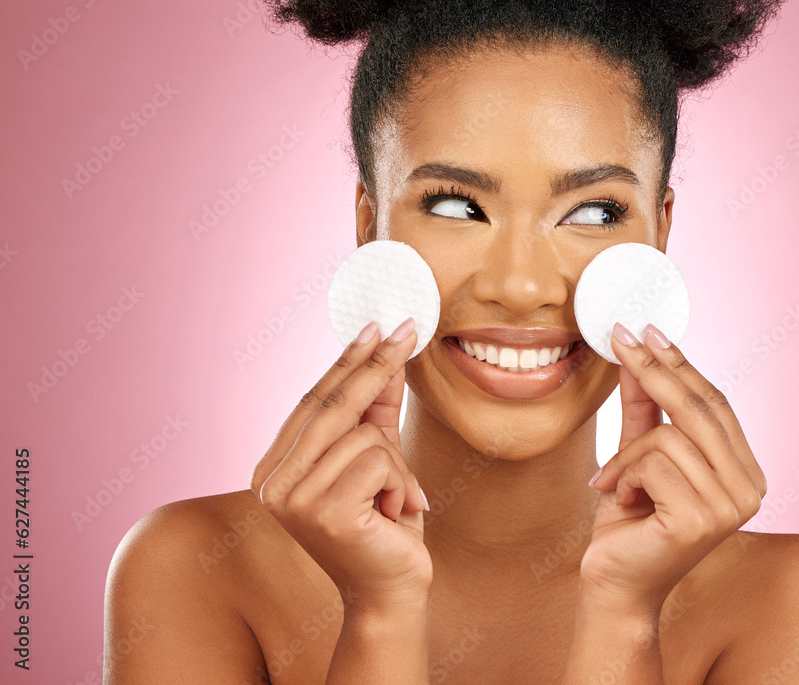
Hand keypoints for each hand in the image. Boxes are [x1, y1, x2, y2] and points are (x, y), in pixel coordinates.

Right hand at [250, 318, 431, 611]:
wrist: (391, 591)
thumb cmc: (383, 521)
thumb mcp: (378, 454)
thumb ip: (375, 406)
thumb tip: (386, 349)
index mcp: (274, 469)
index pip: (313, 400)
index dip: (347, 360)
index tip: (376, 326)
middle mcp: (271, 484)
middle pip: (333, 405)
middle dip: (376, 365)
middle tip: (408, 331)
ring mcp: (292, 499)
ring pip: (363, 433)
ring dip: (396, 463)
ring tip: (393, 500)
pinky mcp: (322, 511)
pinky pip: (378, 459)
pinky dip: (399, 481)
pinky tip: (390, 514)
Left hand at [580, 322, 766, 611]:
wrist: (615, 585)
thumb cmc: (629, 520)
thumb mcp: (638, 452)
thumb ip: (645, 407)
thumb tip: (638, 352)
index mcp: (744, 471)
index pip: (714, 403)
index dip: (681, 363)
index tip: (649, 329)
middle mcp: (749, 489)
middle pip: (698, 409)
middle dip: (654, 368)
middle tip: (619, 337)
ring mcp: (730, 507)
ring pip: (669, 436)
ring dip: (627, 455)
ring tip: (614, 482)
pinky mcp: (702, 520)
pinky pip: (653, 462)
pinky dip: (623, 474)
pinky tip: (621, 500)